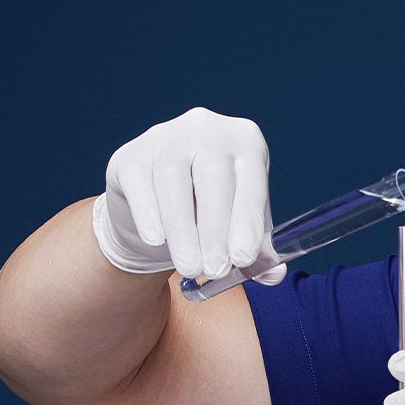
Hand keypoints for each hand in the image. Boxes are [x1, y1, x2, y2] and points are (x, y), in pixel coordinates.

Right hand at [91, 107, 285, 286]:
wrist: (158, 203)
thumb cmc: (210, 211)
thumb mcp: (240, 225)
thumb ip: (259, 250)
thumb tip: (274, 275)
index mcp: (245, 142)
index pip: (251, 180)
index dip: (247, 221)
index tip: (243, 258)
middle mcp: (207, 129)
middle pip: (213, 177)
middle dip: (215, 230)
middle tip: (215, 270)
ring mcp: (166, 137)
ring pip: (173, 180)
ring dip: (183, 230)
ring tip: (190, 267)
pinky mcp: (131, 155)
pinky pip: (140, 183)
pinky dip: (149, 214)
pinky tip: (156, 241)